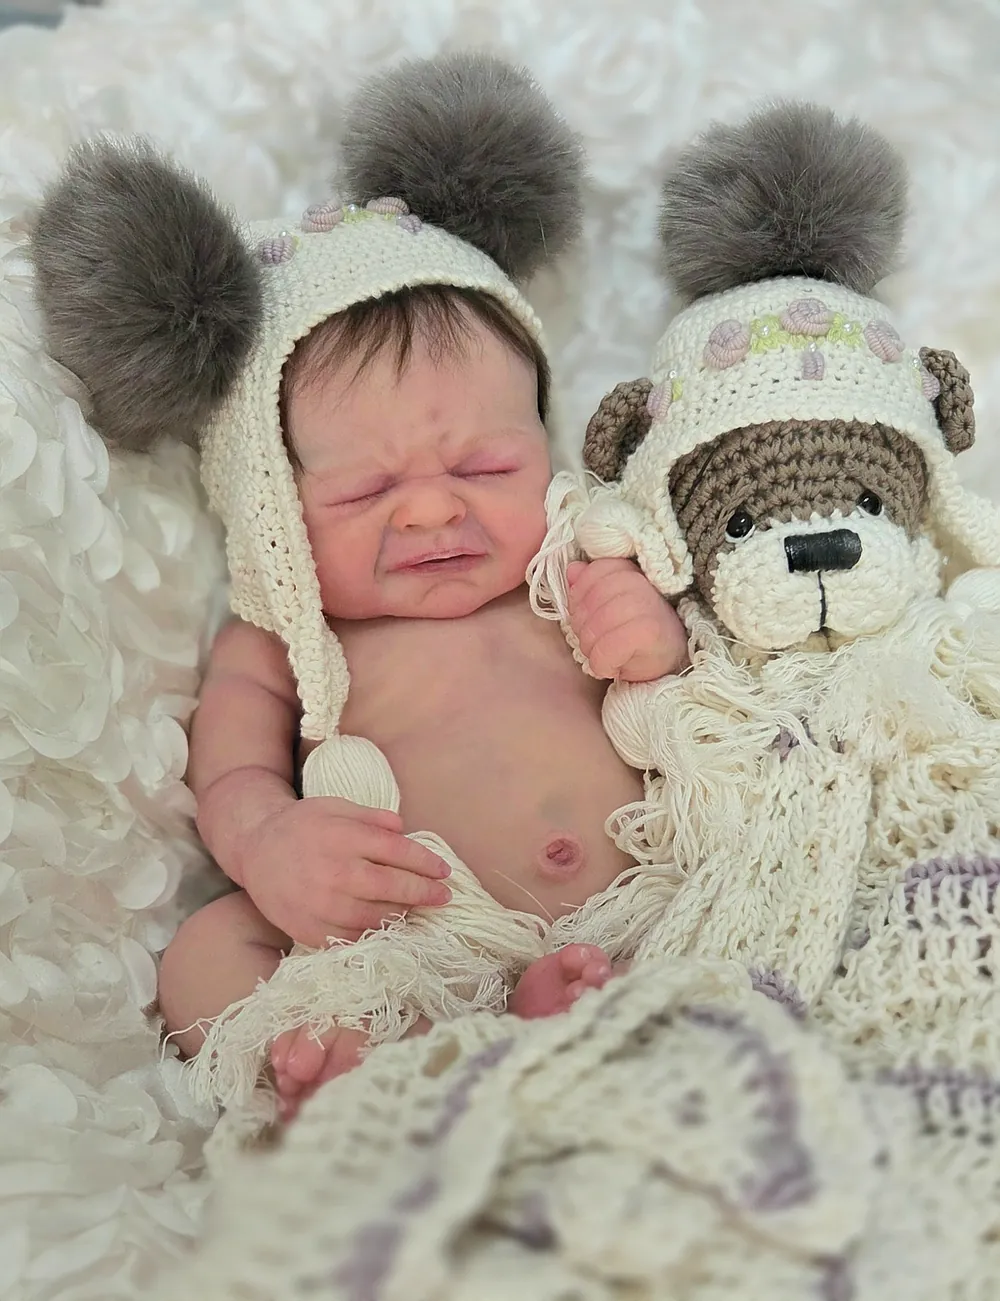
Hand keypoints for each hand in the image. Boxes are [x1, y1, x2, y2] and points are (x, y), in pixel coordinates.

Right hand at [239, 797, 450, 947]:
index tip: (443, 871)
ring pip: (376, 917)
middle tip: (444, 896)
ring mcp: (320, 905)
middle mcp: (333, 872)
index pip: (398, 852)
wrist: (255, 850)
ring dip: (403, 914)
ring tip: (417, 909)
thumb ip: (372, 817)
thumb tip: (405, 829)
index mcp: (343, 838)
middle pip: (392, 887)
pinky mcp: (309, 930)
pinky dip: (374, 934)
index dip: (426, 862)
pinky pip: (351, 938)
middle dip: (424, 892)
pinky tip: (387, 926)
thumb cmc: (301, 825)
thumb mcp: (336, 807)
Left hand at [567, 558, 687, 682]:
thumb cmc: (637, 636)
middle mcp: (643, 585)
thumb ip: (590, 586)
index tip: (586, 617)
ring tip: (601, 657)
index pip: (595, 571)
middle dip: (582, 625)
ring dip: (590, 647)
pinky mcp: (650, 632)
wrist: (668, 665)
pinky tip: (611, 667)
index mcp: (632, 573)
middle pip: (592, 599)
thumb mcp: (610, 607)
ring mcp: (649, 606)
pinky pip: (607, 646)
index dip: (580, 596)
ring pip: (596, 624)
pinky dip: (602, 662)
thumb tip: (572, 570)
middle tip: (592, 642)